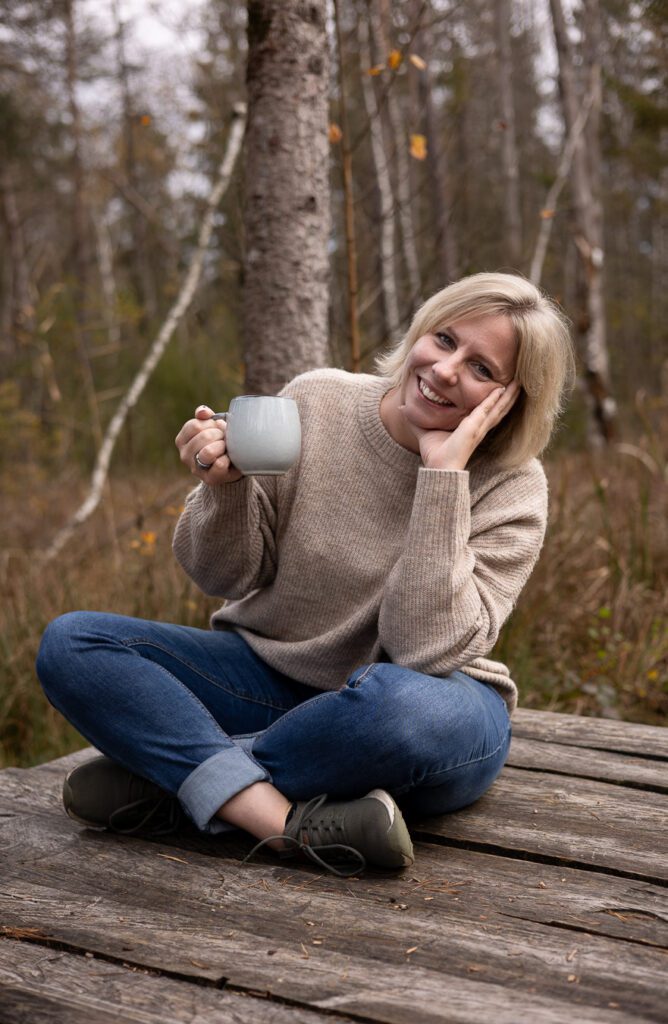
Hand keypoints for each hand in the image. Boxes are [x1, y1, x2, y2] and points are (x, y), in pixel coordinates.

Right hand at [175, 405, 242, 484]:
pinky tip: (229, 459)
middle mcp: (184, 455)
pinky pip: (220, 464)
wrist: (230, 464)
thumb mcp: (211, 426)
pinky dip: (228, 459)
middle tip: (224, 438)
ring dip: (222, 446)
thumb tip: (203, 411)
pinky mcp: (209, 479)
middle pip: (203, 437)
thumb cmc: (219, 441)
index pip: (195, 425)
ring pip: (208, 452)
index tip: (217, 428)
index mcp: (182, 440)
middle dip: (219, 434)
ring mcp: (195, 468)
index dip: (211, 424)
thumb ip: (205, 416)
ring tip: (226, 448)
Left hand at [404, 381, 520, 470]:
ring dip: (508, 395)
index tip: (502, 387)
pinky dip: (494, 400)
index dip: (496, 400)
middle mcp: (479, 427)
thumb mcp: (424, 430)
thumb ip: (416, 418)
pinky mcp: (473, 428)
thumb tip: (401, 407)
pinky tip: (501, 389)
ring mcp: (478, 428)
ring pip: (498, 408)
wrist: (438, 469)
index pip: (487, 410)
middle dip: (509, 395)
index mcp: (471, 428)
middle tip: (519, 381)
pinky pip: (486, 410)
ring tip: (519, 383)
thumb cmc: (434, 454)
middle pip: (499, 408)